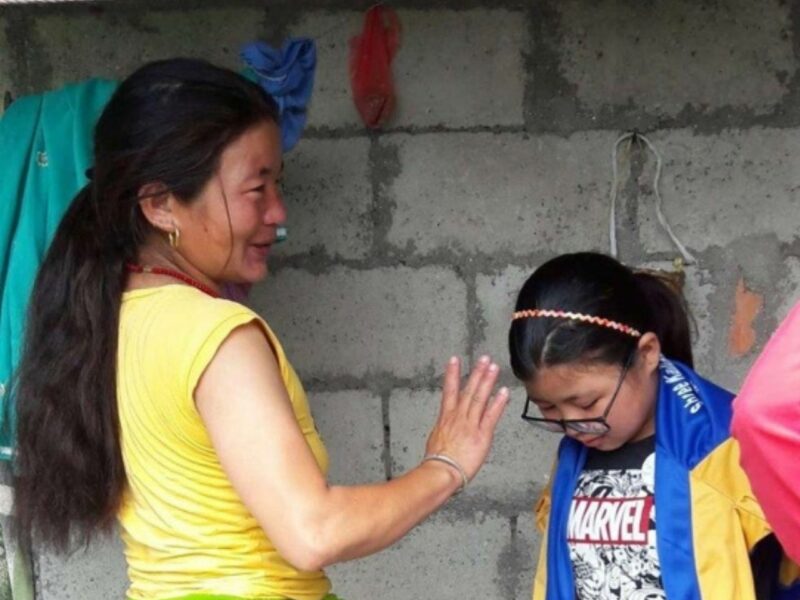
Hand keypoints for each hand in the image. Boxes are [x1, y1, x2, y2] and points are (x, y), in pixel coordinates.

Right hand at [424, 356, 508, 481]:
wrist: (440, 472)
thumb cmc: (436, 462)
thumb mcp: (436, 440)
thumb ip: (444, 430)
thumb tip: (445, 429)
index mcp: (446, 418)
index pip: (449, 391)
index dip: (452, 374)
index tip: (454, 360)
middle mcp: (458, 417)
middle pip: (468, 390)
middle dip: (476, 373)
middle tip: (484, 359)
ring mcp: (470, 425)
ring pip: (479, 398)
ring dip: (487, 381)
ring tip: (493, 367)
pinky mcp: (481, 435)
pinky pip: (491, 416)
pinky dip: (497, 403)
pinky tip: (503, 392)